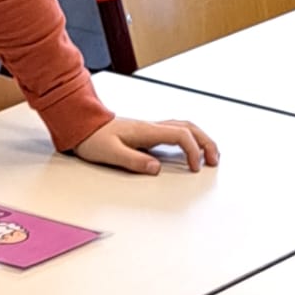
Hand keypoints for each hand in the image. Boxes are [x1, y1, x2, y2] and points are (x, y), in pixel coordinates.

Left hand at [72, 116, 219, 175]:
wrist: (80, 126)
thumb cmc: (92, 138)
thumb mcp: (110, 153)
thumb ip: (133, 161)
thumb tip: (156, 168)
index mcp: (146, 131)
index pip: (180, 135)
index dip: (193, 150)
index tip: (194, 168)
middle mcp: (151, 127)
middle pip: (189, 127)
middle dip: (206, 142)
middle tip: (214, 160)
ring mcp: (150, 128)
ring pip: (184, 126)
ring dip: (200, 138)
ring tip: (210, 155)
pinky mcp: (146, 132)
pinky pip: (175, 131)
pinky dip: (189, 138)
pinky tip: (190, 148)